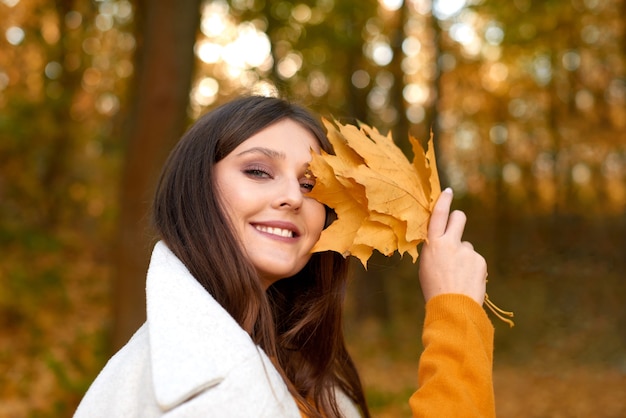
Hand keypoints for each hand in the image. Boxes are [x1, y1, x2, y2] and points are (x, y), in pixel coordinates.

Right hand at [419, 188, 486, 304]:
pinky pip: (474, 260)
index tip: (448, 191)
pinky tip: (466, 281)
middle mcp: (451, 243)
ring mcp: (468, 251)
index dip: (443, 201)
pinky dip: (471, 268)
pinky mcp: (480, 261)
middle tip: (456, 225)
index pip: (438, 215)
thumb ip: (435, 250)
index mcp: (433, 245)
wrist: (454, 308)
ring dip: (463, 255)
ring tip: (457, 275)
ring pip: (466, 246)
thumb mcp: (427, 266)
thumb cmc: (434, 289)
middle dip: (458, 218)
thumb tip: (442, 242)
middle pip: (459, 217)